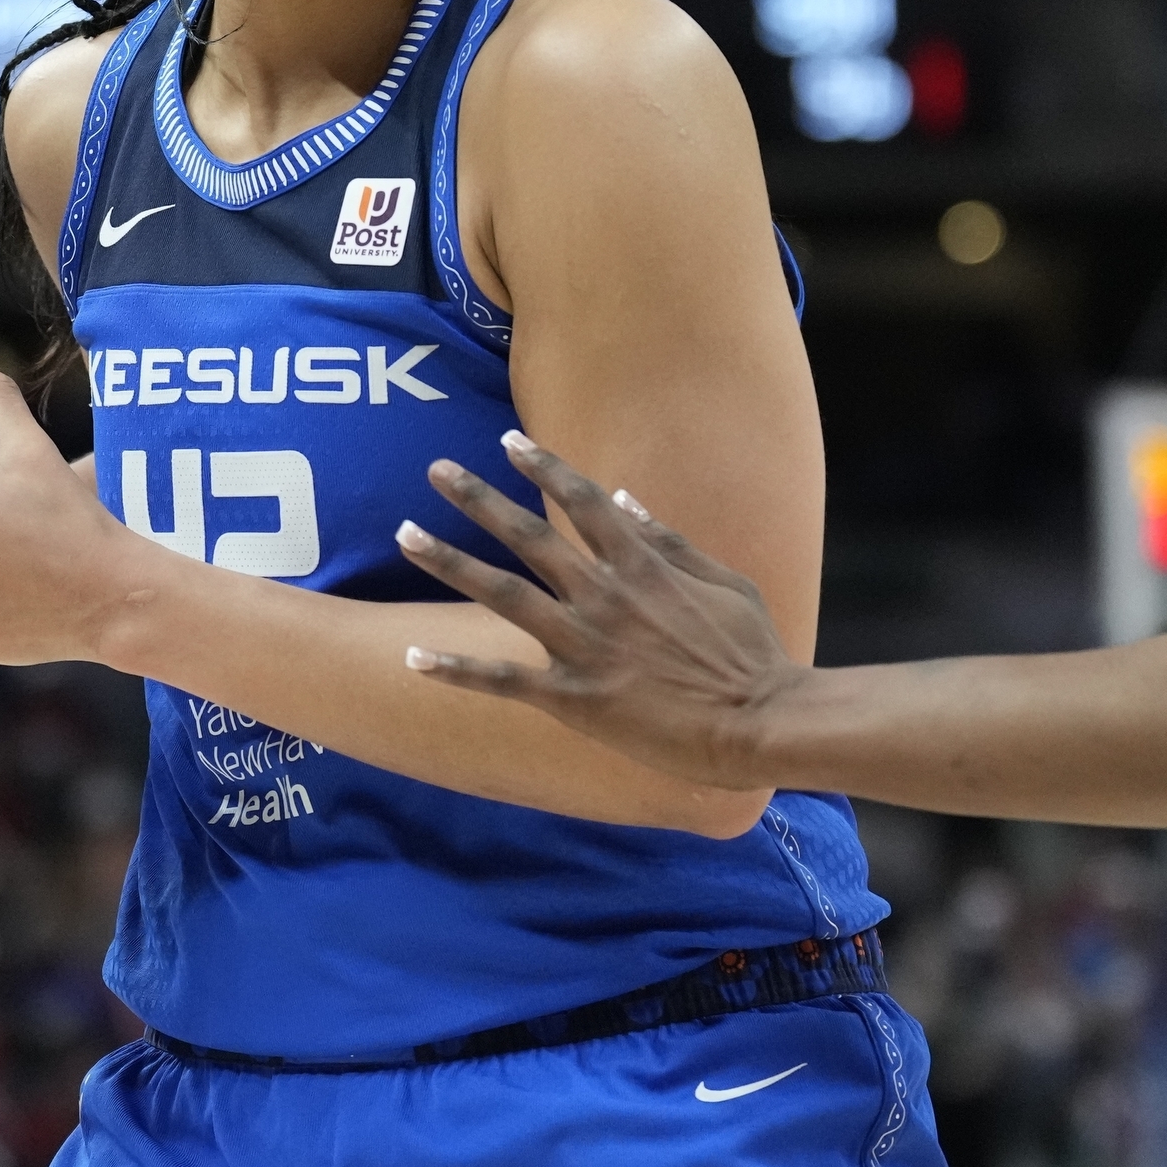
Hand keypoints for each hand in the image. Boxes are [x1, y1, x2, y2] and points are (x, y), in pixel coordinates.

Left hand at [390, 431, 798, 793]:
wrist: (761, 723)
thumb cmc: (753, 653)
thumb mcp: (724, 580)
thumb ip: (671, 538)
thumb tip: (626, 497)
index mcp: (641, 564)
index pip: (582, 501)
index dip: (543, 467)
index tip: (508, 442)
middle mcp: (604, 595)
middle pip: (527, 536)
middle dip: (477, 499)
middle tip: (435, 471)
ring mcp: (585, 645)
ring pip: (502, 593)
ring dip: (449, 562)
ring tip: (405, 536)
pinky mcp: (574, 698)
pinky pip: (502, 680)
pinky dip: (455, 670)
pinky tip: (412, 659)